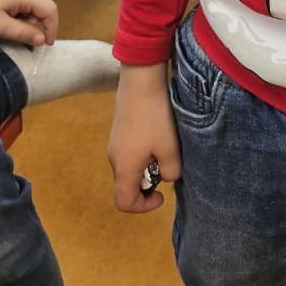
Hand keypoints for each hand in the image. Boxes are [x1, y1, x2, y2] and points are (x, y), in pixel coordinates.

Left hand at [0, 0, 57, 45]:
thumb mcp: (0, 26)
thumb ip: (24, 33)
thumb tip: (42, 40)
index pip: (50, 11)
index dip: (51, 29)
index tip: (45, 44)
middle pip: (44, 8)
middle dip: (38, 26)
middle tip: (24, 38)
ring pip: (36, 6)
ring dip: (29, 20)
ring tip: (12, 28)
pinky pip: (28, 1)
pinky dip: (24, 13)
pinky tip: (9, 19)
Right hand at [108, 63, 181, 213]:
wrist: (141, 78)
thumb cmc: (155, 116)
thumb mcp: (170, 148)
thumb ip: (171, 172)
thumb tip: (166, 176)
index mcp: (124, 167)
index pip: (124, 202)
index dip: (143, 206)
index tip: (161, 194)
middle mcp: (114, 157)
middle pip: (128, 184)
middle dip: (149, 182)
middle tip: (167, 164)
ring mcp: (115, 142)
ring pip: (131, 166)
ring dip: (149, 164)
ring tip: (166, 145)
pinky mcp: (120, 129)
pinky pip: (131, 151)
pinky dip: (145, 151)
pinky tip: (160, 132)